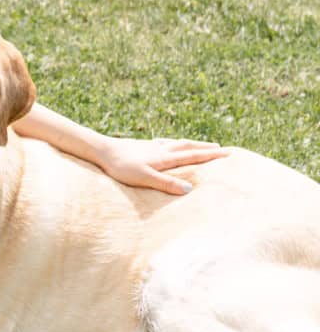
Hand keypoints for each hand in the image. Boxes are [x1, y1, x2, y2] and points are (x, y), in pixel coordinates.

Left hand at [95, 136, 228, 194]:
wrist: (101, 151)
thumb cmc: (121, 166)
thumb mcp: (145, 178)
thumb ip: (166, 183)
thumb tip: (190, 188)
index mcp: (165, 158)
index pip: (193, 156)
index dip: (211, 155)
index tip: (228, 152)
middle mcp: (161, 149)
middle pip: (188, 147)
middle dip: (205, 148)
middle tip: (221, 148)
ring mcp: (151, 146)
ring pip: (176, 143)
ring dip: (191, 144)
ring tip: (200, 145)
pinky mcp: (141, 146)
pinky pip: (163, 143)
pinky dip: (171, 143)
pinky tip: (167, 144)